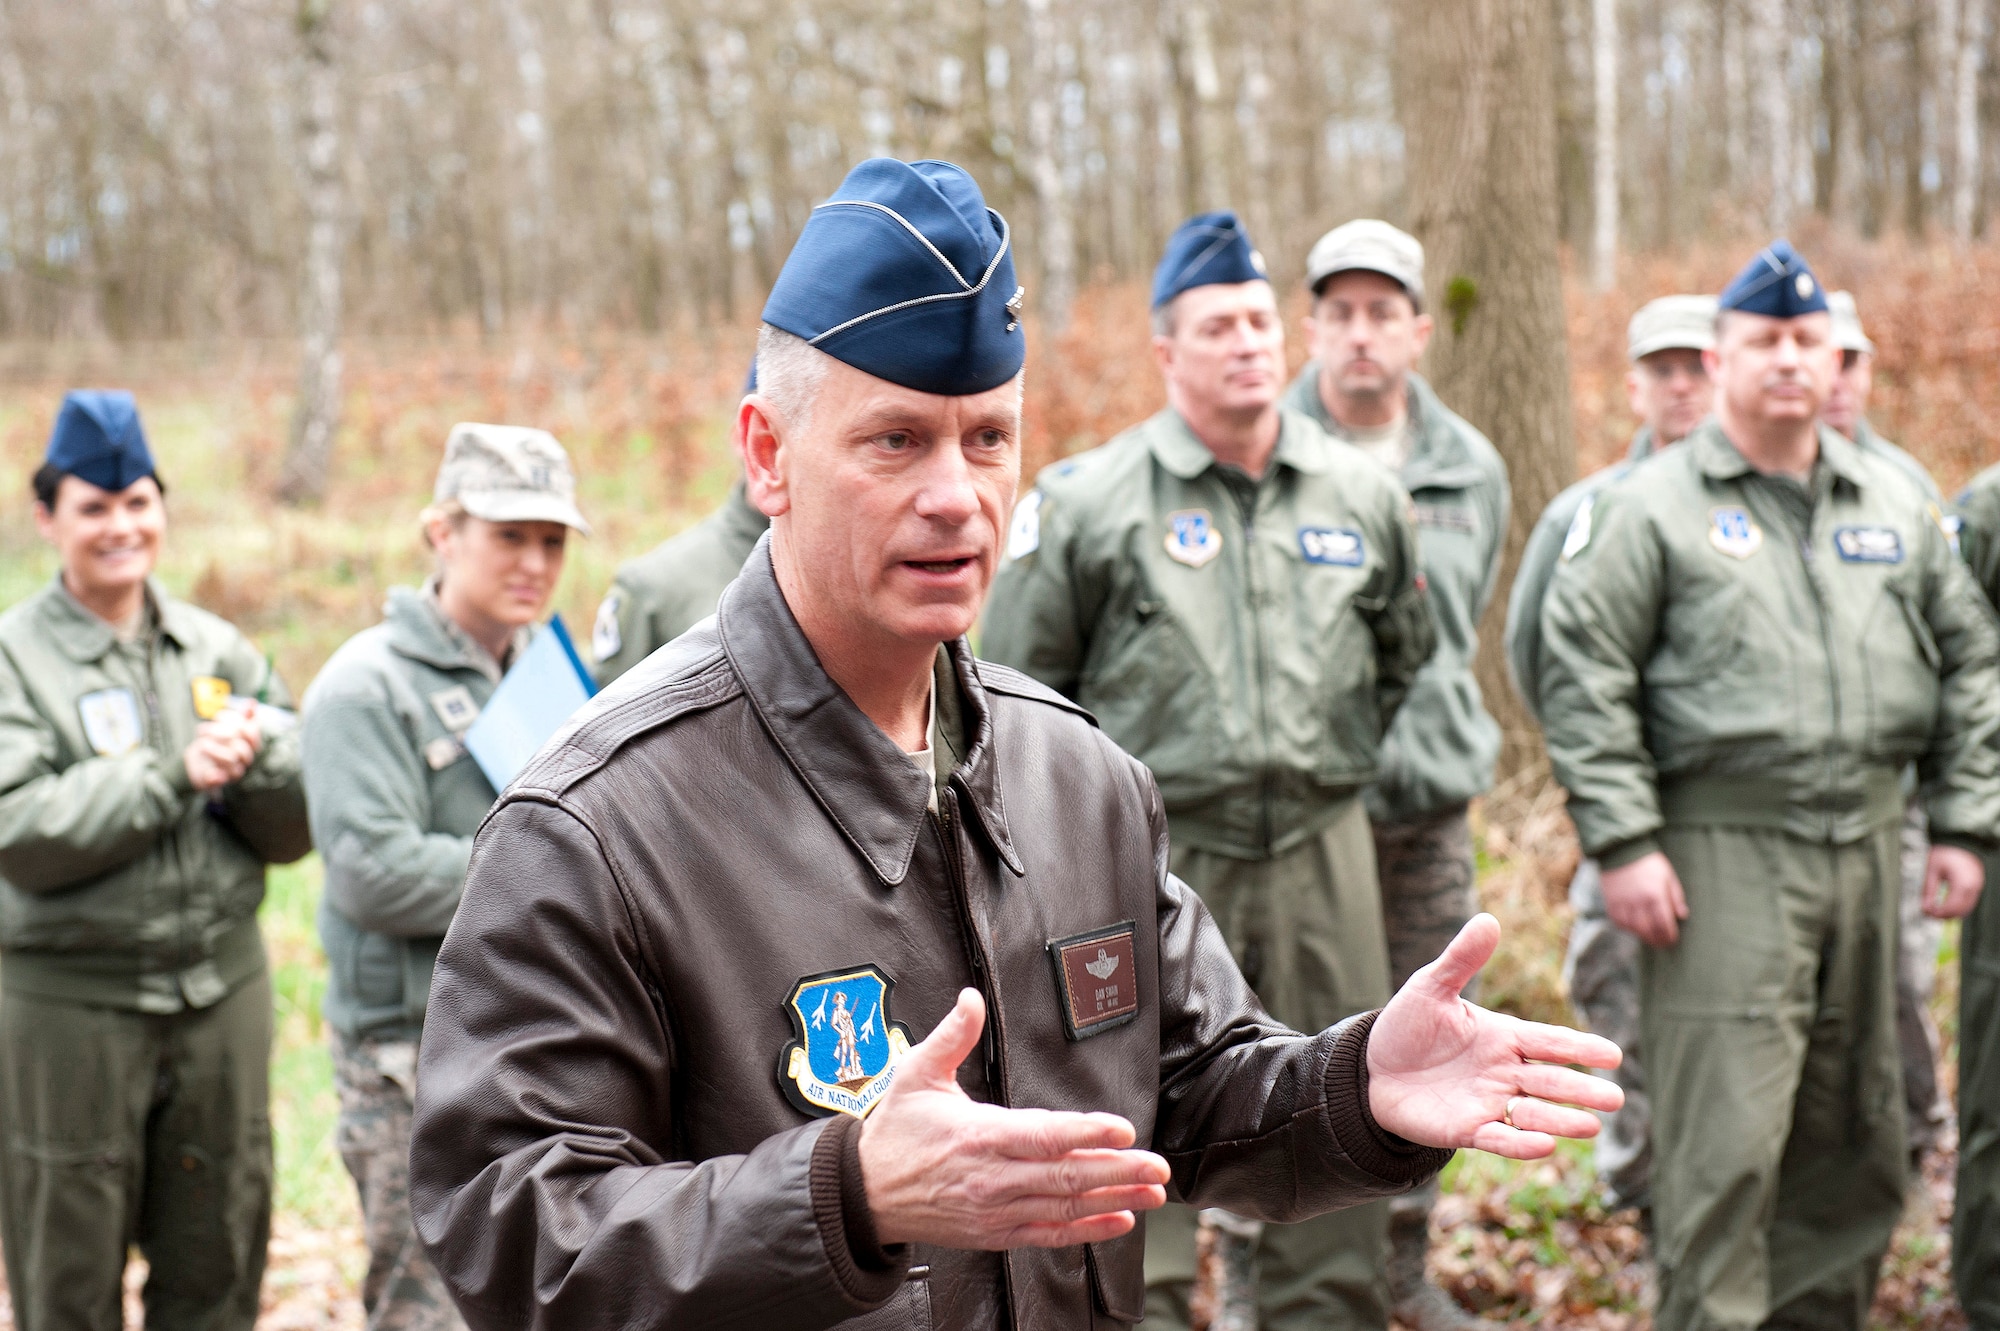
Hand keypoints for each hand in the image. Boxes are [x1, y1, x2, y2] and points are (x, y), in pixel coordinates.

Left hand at [182, 711, 262, 791]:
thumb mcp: (224, 727)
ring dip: (215, 750)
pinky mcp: (216, 782)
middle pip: (241, 747)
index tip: (224, 720)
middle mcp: (242, 760)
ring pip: (232, 760)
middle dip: (223, 735)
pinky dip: (215, 775)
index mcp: (247, 747)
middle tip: (207, 731)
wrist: (195, 763)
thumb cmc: (213, 743)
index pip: (252, 736)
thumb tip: (252, 702)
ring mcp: (231, 772)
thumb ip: (240, 717)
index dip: (240, 726)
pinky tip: (210, 771)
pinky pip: (220, 780)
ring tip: (202, 744)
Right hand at [858, 988, 1169, 1248]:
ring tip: (1153, 1192)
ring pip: (1063, 1207)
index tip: (1123, 1129)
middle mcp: (991, 1177)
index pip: (1041, 1136)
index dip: (1085, 1133)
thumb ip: (952, 1036)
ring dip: (1113, 1199)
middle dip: (1117, 1171)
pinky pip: (1049, 1235)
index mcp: (977, 1135)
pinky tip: (1120, 1220)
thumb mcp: (916, 1074)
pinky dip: (1087, 1231)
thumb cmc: (895, 1132)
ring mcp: (995, 1209)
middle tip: (1157, 1165)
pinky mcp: (995, 1232)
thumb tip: (971, 998)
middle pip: (1064, 1177)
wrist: (863, 1195)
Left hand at [1368, 914, 1624, 1160]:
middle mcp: (1503, 1072)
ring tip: (1592, 1126)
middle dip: (1582, 1091)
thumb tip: (1487, 919)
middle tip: (1616, 1099)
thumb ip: (1461, 959)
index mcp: (1503, 1037)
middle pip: (1551, 1082)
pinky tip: (1546, 1146)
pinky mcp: (1466, 1130)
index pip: (1549, 1042)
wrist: (1371, 1068)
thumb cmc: (1407, 1026)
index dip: (1580, 1049)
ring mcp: (1488, 1103)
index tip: (1614, 1055)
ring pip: (1533, 1114)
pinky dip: (1521, 1144)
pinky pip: (1500, 1139)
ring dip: (1561, 1120)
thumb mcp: (1430, 987)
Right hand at [1600, 851, 1687, 945]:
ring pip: (1633, 929)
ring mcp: (1623, 903)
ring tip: (1650, 937)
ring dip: (1643, 936)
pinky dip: (1627, 928)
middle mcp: (1638, 902)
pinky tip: (1634, 927)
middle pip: (1649, 930)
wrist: (1621, 851)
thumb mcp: (1668, 875)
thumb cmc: (1648, 863)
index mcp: (1655, 895)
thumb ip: (1676, 896)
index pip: (1664, 924)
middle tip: (1663, 944)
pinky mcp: (1611, 903)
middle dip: (1657, 940)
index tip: (1673, 940)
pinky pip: (1619, 922)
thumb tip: (1682, 915)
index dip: (1669, 936)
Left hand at [1923, 844, 1984, 918]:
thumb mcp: (1932, 870)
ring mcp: (1977, 887)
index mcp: (1961, 883)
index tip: (1926, 913)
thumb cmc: (1945, 854)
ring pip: (1966, 909)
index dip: (1938, 913)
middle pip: (1960, 911)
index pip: (1952, 907)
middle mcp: (1972, 888)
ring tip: (1935, 910)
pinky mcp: (1976, 886)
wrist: (1961, 842)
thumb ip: (1928, 890)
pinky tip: (1945, 905)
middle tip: (1929, 914)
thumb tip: (1924, 908)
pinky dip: (1957, 907)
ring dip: (1952, 913)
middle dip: (1944, 915)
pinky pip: (1968, 903)